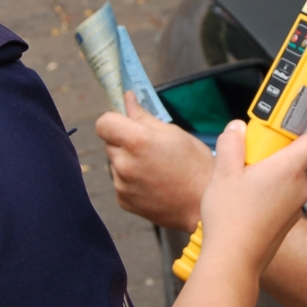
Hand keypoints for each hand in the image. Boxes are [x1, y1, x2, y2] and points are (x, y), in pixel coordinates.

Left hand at [96, 92, 213, 231]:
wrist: (203, 207)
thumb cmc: (196, 166)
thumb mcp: (174, 133)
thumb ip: (144, 116)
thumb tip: (128, 99)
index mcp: (137, 141)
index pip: (103, 122)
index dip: (114, 120)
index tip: (127, 123)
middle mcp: (124, 164)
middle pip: (109, 142)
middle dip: (124, 140)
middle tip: (150, 147)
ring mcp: (121, 185)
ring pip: (115, 162)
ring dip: (127, 160)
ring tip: (156, 168)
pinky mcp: (123, 200)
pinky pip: (120, 181)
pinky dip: (131, 179)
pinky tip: (153, 183)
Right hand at [198, 118, 306, 275]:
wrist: (233, 261)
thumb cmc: (232, 220)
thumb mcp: (223, 171)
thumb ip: (232, 143)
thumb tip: (237, 129)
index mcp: (289, 169)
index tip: (299, 112)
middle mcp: (299, 186)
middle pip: (296, 155)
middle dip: (274, 147)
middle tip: (250, 148)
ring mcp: (295, 205)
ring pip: (287, 176)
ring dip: (268, 170)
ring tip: (240, 177)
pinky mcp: (286, 220)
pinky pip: (281, 194)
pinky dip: (267, 189)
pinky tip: (244, 198)